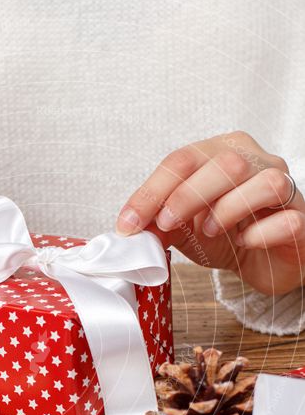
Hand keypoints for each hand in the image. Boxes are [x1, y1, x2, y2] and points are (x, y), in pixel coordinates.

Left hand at [116, 131, 304, 295]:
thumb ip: (159, 223)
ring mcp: (285, 188)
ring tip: (209, 231)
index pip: (183, 160)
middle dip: (187, 195)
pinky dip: (260, 233)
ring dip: (228, 208)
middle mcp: (256, 162)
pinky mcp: (301, 219)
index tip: (128, 224)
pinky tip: (244, 242)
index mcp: (221, 154)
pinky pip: (287, 219)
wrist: (265, 261)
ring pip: (264, 181)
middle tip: (167, 224)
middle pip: (225, 163)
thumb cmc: (228, 235)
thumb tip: (130, 230)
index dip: (152, 192)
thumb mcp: (185, 228)